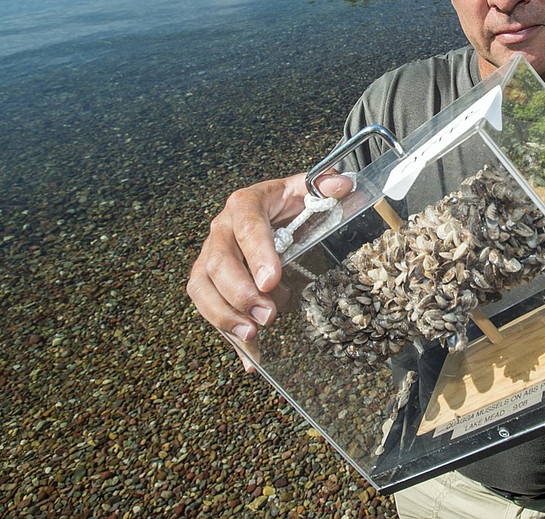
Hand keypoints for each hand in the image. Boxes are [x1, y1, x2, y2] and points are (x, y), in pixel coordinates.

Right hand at [186, 171, 353, 371]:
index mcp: (245, 204)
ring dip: (225, 316)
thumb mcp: (306, 189)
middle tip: (267, 315)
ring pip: (203, 288)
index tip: (272, 280)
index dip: (258, 254)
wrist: (271, 211)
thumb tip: (341, 185)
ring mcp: (210, 257)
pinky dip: (229, 337)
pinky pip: (209, 310)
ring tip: (253, 336)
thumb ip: (325, 185)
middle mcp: (221, 230)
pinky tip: (251, 359)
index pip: (248, 227)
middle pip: (219, 263)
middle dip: (241, 293)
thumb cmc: (288, 203)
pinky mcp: (209, 282)